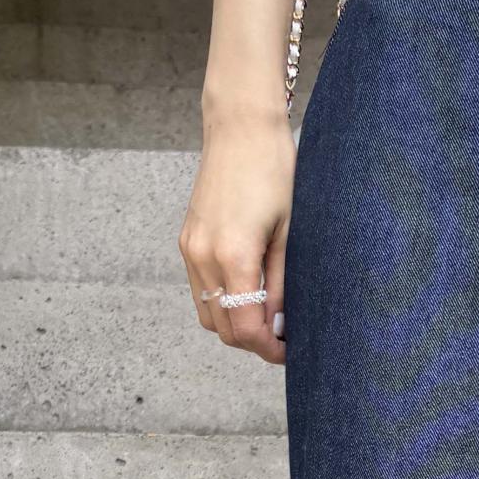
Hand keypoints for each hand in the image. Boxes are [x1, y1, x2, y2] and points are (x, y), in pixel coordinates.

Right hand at [179, 0, 297, 366]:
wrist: (241, 128)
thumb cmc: (275, 172)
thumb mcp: (290, 231)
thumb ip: (283, 282)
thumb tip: (282, 323)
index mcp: (232, 256)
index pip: (244, 327)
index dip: (268, 348)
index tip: (291, 351)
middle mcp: (203, 256)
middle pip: (222, 327)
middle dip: (253, 341)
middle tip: (285, 338)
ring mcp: (190, 248)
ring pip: (208, 312)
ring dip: (236, 323)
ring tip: (269, 317)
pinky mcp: (187, 240)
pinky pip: (201, 288)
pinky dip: (223, 300)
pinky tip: (250, 292)